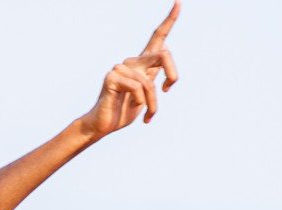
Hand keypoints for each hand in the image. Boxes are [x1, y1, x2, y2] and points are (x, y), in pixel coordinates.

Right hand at [76, 2, 179, 137]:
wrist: (103, 125)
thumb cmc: (123, 111)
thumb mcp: (146, 93)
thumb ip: (153, 73)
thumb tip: (164, 46)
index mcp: (142, 64)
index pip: (157, 37)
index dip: (169, 20)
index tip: (178, 2)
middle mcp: (132, 62)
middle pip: (163, 56)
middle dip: (172, 75)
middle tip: (168, 90)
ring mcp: (121, 68)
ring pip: (149, 82)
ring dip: (153, 103)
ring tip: (147, 115)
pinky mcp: (112, 77)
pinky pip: (137, 87)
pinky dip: (140, 102)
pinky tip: (132, 106)